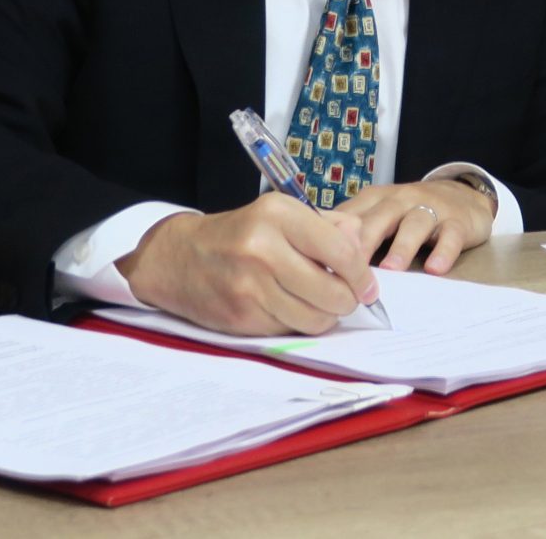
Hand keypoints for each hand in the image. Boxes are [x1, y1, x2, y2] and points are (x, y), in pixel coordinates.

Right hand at [114, 192, 379, 335]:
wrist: (178, 257)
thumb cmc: (239, 234)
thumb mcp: (280, 215)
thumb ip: (326, 226)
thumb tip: (362, 246)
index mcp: (278, 215)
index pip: (342, 252)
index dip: (362, 275)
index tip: (367, 286)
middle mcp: (263, 248)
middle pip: (333, 292)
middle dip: (346, 300)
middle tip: (342, 297)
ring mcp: (250, 285)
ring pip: (315, 318)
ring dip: (323, 316)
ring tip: (314, 302)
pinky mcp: (241, 315)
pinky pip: (289, 331)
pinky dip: (295, 324)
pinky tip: (286, 308)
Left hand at [336, 178, 496, 273]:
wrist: (464, 195)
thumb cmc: (411, 212)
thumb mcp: (380, 214)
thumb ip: (354, 231)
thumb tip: (315, 260)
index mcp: (376, 200)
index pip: (352, 216)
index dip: (336, 238)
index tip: (320, 263)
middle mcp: (401, 200)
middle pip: (379, 219)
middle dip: (363, 243)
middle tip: (348, 270)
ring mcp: (430, 209)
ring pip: (414, 225)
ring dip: (402, 247)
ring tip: (391, 270)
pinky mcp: (458, 222)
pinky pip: (450, 235)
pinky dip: (443, 251)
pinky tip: (435, 268)